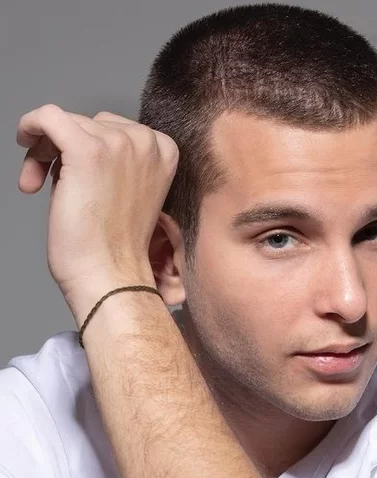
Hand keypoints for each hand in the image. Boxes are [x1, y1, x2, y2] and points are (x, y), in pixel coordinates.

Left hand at [16, 104, 178, 322]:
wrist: (110, 275)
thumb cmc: (115, 246)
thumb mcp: (128, 190)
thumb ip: (116, 161)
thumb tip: (73, 140)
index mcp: (164, 151)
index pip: (115, 128)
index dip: (89, 147)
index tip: (75, 175)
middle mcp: (146, 142)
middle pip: (90, 122)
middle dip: (65, 148)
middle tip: (50, 182)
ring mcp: (118, 144)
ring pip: (66, 122)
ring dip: (45, 151)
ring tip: (39, 185)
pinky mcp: (87, 150)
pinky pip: (48, 117)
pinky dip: (31, 125)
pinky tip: (25, 141)